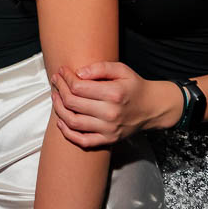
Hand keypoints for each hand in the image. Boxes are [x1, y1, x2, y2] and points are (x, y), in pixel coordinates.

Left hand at [51, 61, 181, 146]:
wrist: (152, 108)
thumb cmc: (134, 86)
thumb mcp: (122, 70)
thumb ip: (100, 68)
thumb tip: (78, 73)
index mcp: (114, 94)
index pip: (79, 87)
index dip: (66, 78)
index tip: (62, 71)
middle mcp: (111, 113)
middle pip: (73, 103)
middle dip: (60, 89)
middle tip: (56, 81)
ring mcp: (109, 129)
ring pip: (73, 121)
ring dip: (59, 109)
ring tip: (55, 97)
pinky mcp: (108, 140)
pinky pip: (82, 141)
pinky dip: (67, 133)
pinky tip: (60, 121)